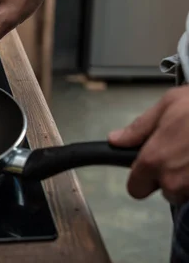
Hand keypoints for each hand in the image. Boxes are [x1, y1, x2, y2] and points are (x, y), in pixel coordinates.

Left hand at [108, 85, 188, 204]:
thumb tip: (116, 140)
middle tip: (183, 151)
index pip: (135, 189)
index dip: (141, 178)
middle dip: (172, 176)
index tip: (149, 167)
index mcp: (154, 160)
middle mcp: (175, 180)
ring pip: (188, 192)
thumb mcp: (168, 105)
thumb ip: (139, 127)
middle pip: (166, 192)